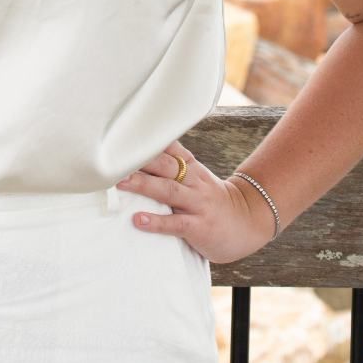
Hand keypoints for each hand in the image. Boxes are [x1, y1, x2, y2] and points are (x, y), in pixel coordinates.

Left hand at [115, 139, 277, 264]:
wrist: (248, 222)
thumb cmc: (212, 199)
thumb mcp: (196, 176)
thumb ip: (173, 163)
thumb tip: (139, 151)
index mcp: (192, 167)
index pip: (169, 147)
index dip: (148, 140)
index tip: (124, 135)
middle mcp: (194, 181)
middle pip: (165, 165)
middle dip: (139, 161)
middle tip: (113, 158)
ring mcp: (198, 204)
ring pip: (168, 190)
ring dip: (143, 185)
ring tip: (120, 183)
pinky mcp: (199, 227)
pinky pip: (176, 223)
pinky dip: (156, 222)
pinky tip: (138, 220)